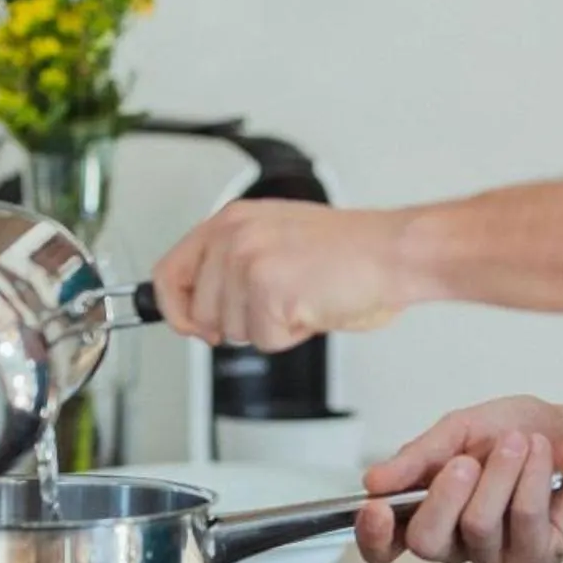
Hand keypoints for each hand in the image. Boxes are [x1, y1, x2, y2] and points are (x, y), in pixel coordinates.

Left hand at [150, 200, 408, 350]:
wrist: (393, 252)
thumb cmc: (351, 251)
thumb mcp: (278, 241)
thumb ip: (234, 266)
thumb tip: (203, 310)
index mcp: (232, 220)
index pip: (169, 272)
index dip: (176, 309)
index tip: (190, 325)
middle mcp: (234, 237)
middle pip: (201, 314)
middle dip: (239, 323)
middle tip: (281, 303)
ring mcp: (249, 263)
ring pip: (233, 332)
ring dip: (271, 328)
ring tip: (303, 298)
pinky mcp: (270, 292)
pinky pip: (265, 341)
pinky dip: (293, 336)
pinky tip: (314, 308)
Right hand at [357, 397, 562, 562]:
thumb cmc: (518, 434)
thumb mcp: (460, 429)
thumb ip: (419, 457)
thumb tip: (374, 481)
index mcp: (428, 514)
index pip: (385, 547)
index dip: (373, 535)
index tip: (376, 507)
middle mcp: (457, 544)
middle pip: (426, 543)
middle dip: (445, 494)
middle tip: (468, 459)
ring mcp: (496, 557)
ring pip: (477, 526)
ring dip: (500, 473)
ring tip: (519, 442)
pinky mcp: (536, 559)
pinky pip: (522, 523)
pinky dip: (530, 479)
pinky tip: (539, 456)